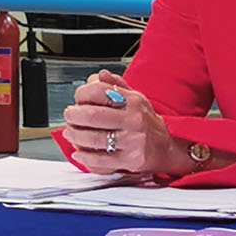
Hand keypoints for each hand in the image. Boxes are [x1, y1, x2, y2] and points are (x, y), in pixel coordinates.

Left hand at [62, 71, 184, 175]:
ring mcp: (132, 141)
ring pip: (94, 138)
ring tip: (70, 133)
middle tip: (69, 116)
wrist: (166, 148)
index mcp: (133, 101)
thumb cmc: (145, 122)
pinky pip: (100, 160)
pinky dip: (84, 156)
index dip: (82, 94)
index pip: (100, 91)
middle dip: (74, 116)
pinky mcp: (130, 160)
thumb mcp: (135, 98)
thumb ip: (115, 85)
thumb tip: (99, 75)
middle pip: (93, 115)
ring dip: (75, 136)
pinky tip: (79, 152)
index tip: (77, 99)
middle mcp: (134, 120)